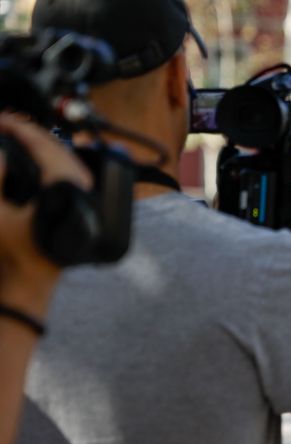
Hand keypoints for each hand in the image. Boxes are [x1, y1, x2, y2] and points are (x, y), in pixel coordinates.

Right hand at [0, 113, 92, 315]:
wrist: (31, 282)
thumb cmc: (14, 252)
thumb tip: (0, 154)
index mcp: (67, 187)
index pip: (45, 144)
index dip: (20, 127)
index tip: (2, 119)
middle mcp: (84, 190)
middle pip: (58, 148)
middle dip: (29, 133)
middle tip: (4, 124)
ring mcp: (87, 198)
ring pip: (65, 159)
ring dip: (39, 146)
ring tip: (15, 137)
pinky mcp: (83, 206)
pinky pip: (68, 173)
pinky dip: (49, 161)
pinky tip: (33, 160)